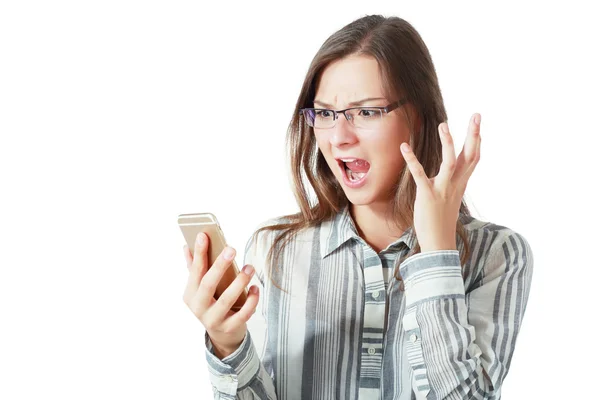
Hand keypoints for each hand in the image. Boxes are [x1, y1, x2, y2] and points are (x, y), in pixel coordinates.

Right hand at [182, 232, 259, 358]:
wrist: (222, 336)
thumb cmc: (211, 304)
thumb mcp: (200, 288)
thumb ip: (194, 268)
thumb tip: (186, 246)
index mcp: (190, 294)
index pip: (194, 270)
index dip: (199, 253)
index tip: (204, 235)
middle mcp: (198, 307)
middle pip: (208, 284)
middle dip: (220, 265)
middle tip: (232, 249)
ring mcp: (213, 319)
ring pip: (227, 298)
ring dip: (240, 281)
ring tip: (250, 267)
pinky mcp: (229, 328)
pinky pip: (242, 313)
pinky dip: (251, 300)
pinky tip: (255, 288)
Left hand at [400, 113, 480, 252]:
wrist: (439, 241)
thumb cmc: (442, 218)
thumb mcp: (451, 196)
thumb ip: (452, 180)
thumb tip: (452, 168)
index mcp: (461, 183)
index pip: (473, 158)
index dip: (476, 140)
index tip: (477, 123)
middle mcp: (456, 184)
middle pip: (469, 155)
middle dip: (473, 134)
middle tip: (477, 115)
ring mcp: (443, 189)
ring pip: (450, 162)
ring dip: (448, 143)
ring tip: (444, 125)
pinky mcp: (428, 195)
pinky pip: (420, 175)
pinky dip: (412, 160)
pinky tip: (404, 147)